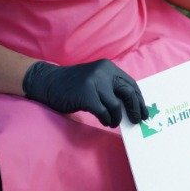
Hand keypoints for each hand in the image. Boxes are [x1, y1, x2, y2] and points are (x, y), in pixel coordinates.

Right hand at [22, 59, 146, 127]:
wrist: (47, 82)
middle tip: (136, 120)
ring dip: (117, 118)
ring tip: (114, 123)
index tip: (143, 111)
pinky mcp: (86, 95)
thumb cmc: (73, 85)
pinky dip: (107, 119)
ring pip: (116, 105)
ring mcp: (94, 83)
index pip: (131, 84)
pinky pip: (104, 112)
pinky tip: (105, 122)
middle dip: (136, 109)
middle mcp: (103, 72)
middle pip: (128, 93)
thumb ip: (112, 88)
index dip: (139, 99)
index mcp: (108, 67)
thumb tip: (132, 106)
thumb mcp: (96, 80)